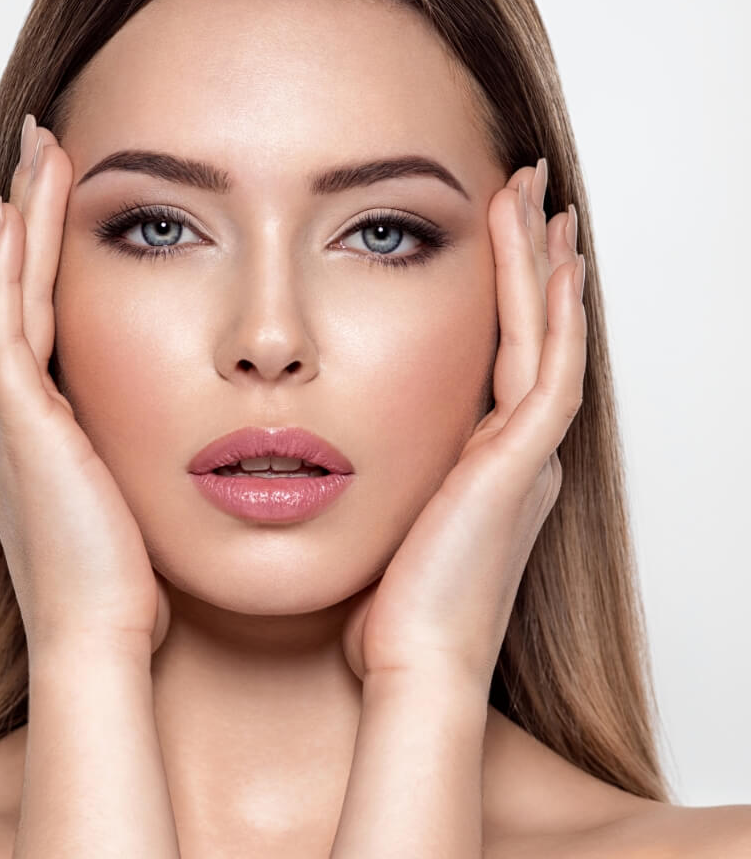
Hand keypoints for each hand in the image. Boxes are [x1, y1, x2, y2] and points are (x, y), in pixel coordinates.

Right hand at [0, 115, 171, 661]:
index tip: (18, 207)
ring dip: (9, 218)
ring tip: (23, 151)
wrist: (99, 637)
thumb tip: (165, 427)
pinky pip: (6, 327)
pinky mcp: (21, 425)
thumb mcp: (118, 492)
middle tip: (0, 157)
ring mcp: (3, 418)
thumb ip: (120, 449)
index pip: (9, 325)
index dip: (7, 264)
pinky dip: (8, 266)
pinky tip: (16, 211)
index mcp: (21, 430)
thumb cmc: (118, 581)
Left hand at [341, 159, 585, 687]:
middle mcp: (513, 452)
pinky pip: (546, 366)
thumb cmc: (381, 612)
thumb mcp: (372, 523)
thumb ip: (365, 481)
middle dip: (531, 261)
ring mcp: (524, 455)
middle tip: (530, 194)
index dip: (503, 296)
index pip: (500, 357)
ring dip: (541, 263)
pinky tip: (552, 257)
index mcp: (481, 464)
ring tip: (538, 197)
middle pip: (533, 333)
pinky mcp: (521, 462)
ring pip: (546, 335)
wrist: (407, 664)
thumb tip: (305, 458)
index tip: (491, 239)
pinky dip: (552, 309)